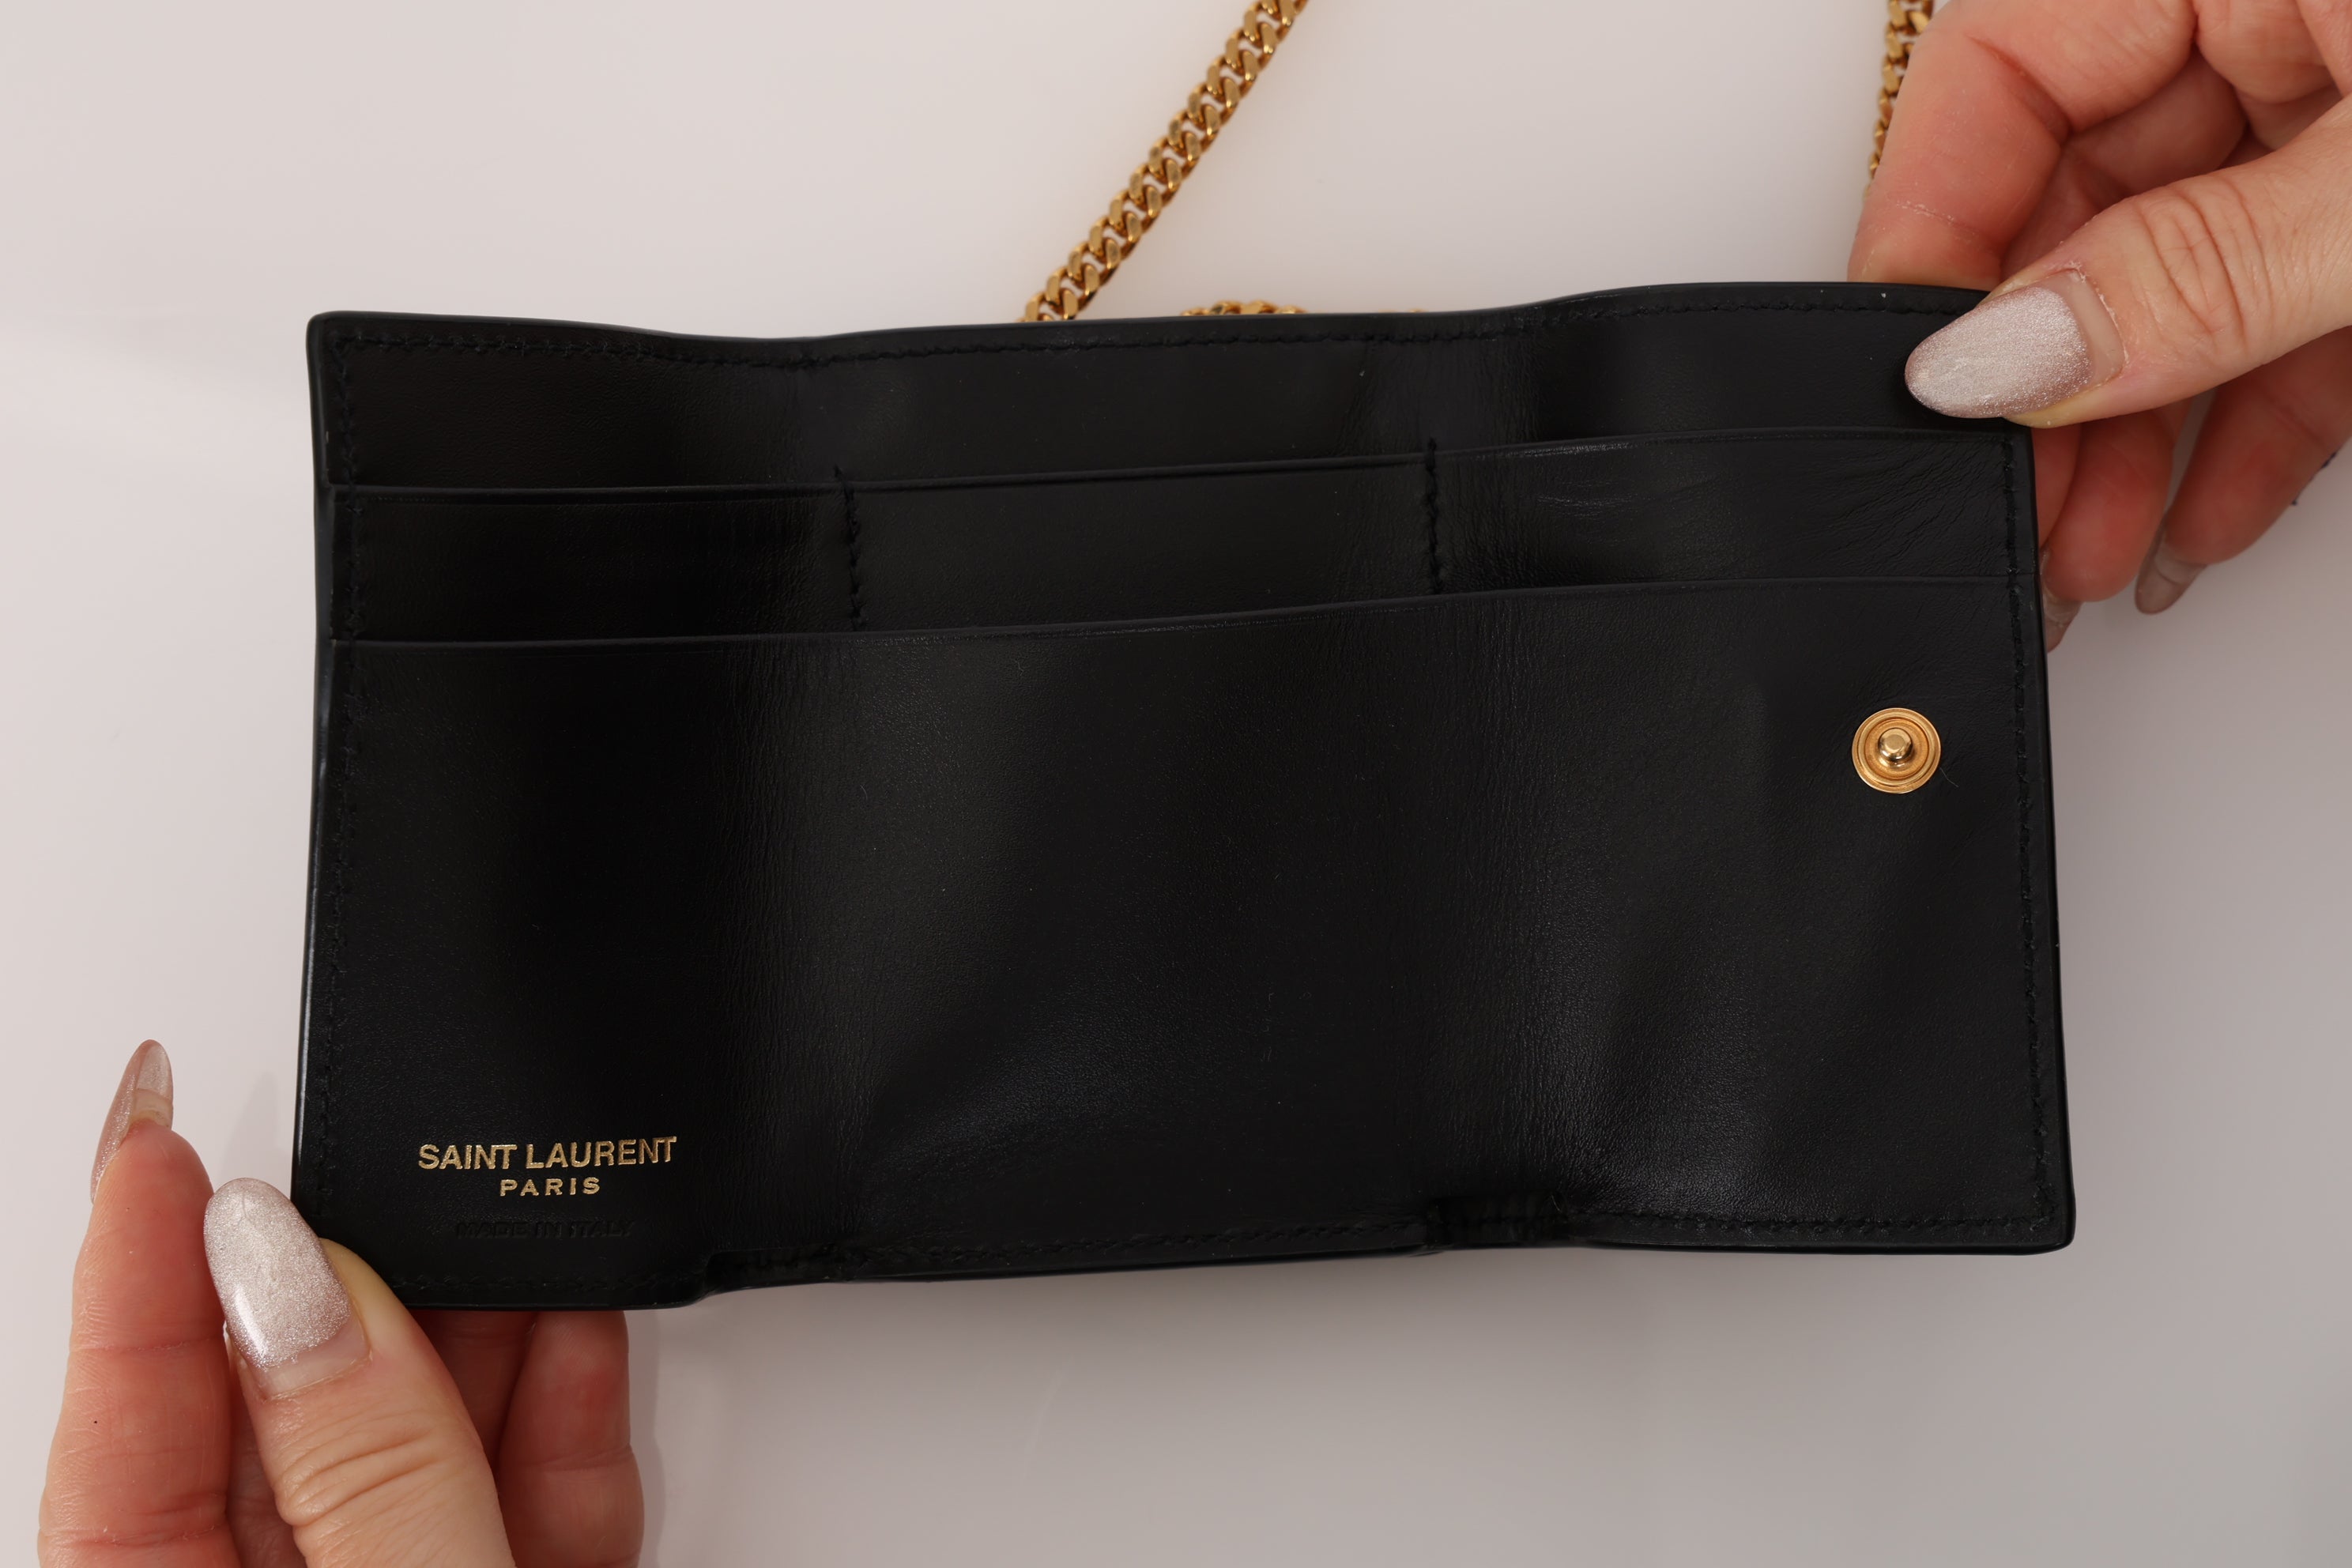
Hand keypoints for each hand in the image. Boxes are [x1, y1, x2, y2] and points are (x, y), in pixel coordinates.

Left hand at [38, 1042, 643, 1566]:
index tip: (157, 1136)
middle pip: (293, 1407)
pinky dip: (568, 1402)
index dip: (140, 1261)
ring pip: (426, 1432)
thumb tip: (305, 1284)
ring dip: (491, 1325)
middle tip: (402, 1160)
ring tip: (527, 1224)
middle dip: (365, 1276)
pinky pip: (530, 1486)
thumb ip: (367, 1463)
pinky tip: (584, 1322)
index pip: (129, 1420)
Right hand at [1853, 0, 2351, 645]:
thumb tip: (2005, 359)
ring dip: (2130, 437)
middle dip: (2047, 389)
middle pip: (2071, 200)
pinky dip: (2249, 419)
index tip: (1921, 397)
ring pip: (2172, 276)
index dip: (1932, 247)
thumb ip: (2202, 266)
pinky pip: (2280, 303)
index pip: (1996, 78)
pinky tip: (2201, 520)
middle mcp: (2265, 9)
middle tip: (2014, 517)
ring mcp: (2335, 95)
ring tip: (2093, 558)